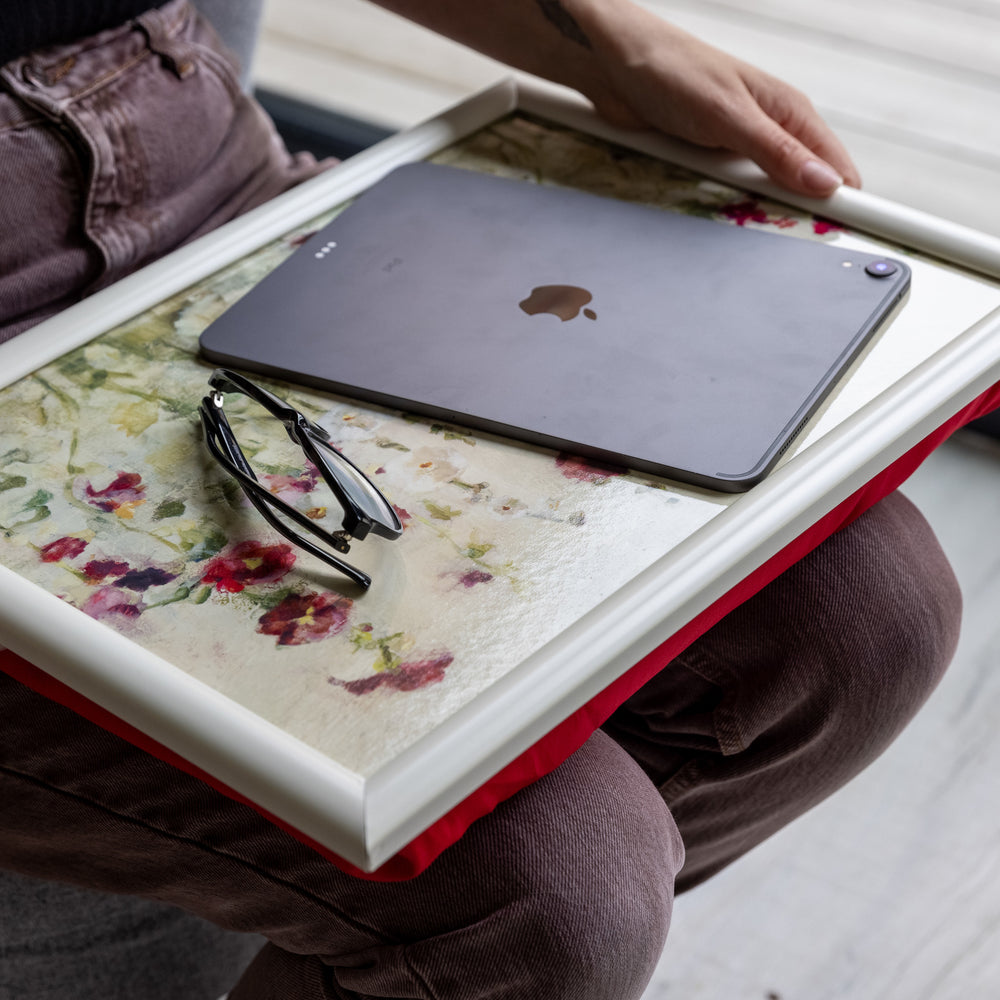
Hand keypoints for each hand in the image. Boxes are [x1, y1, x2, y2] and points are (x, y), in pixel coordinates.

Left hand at [372, 0, 860, 196]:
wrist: (612, 68)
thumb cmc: (671, 71)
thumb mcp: (729, 116)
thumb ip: (775, 152)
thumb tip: (823, 182)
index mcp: (788, 111)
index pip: (835, 165)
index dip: (847, 201)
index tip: (853, 236)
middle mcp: (768, 131)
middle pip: (800, 190)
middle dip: (797, 217)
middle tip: (793, 244)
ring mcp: (736, 149)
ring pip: (761, 198)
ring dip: (754, 215)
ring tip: (751, 227)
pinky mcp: (706, 162)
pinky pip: (724, 197)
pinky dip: (721, 209)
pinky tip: (716, 213)